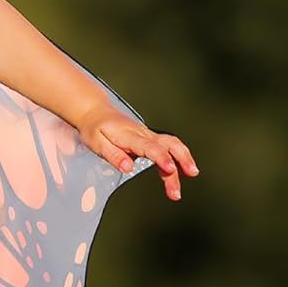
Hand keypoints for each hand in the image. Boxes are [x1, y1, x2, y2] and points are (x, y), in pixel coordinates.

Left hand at [75, 106, 199, 201]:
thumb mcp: (97, 144)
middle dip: (181, 158)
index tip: (170, 169)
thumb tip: (128, 168)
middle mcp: (143, 134)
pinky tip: (182, 170)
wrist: (96, 113)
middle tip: (190, 173)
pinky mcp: (150, 138)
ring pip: (172, 143)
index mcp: (129, 136)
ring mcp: (148, 135)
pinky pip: (168, 145)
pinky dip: (178, 156)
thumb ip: (114, 156)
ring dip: (184, 157)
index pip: (149, 147)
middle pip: (168, 144)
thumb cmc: (95, 129)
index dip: (161, 158)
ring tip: (192, 173)